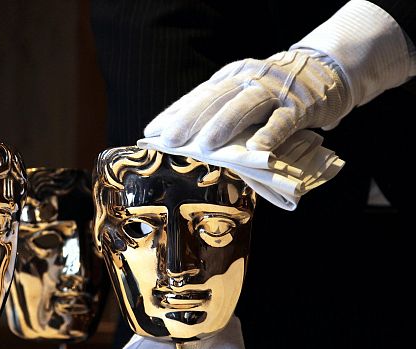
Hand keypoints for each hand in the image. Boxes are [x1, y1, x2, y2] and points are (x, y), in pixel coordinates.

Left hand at [144, 49, 348, 151]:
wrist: (327, 70)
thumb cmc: (276, 93)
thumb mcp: (245, 96)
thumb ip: (223, 116)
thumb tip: (191, 145)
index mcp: (231, 77)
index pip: (197, 96)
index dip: (174, 113)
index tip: (152, 132)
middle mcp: (249, 79)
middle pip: (216, 98)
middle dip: (190, 120)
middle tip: (169, 141)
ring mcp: (275, 90)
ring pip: (246, 104)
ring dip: (224, 125)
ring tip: (206, 146)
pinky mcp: (301, 105)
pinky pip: (284, 120)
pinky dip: (271, 133)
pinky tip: (259, 148)